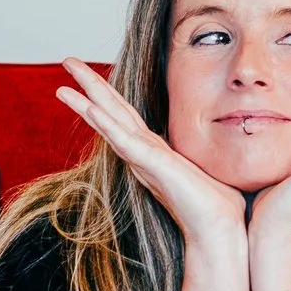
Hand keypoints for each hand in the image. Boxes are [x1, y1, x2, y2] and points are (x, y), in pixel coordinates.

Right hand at [55, 58, 246, 254]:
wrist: (221, 230)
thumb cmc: (220, 204)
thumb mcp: (209, 165)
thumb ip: (203, 150)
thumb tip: (227, 131)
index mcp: (155, 150)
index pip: (125, 115)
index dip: (105, 93)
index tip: (89, 75)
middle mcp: (144, 153)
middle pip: (111, 111)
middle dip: (88, 85)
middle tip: (66, 61)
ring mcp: (144, 160)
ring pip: (109, 123)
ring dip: (86, 102)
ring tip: (62, 85)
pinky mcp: (151, 167)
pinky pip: (123, 141)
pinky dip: (106, 125)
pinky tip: (90, 108)